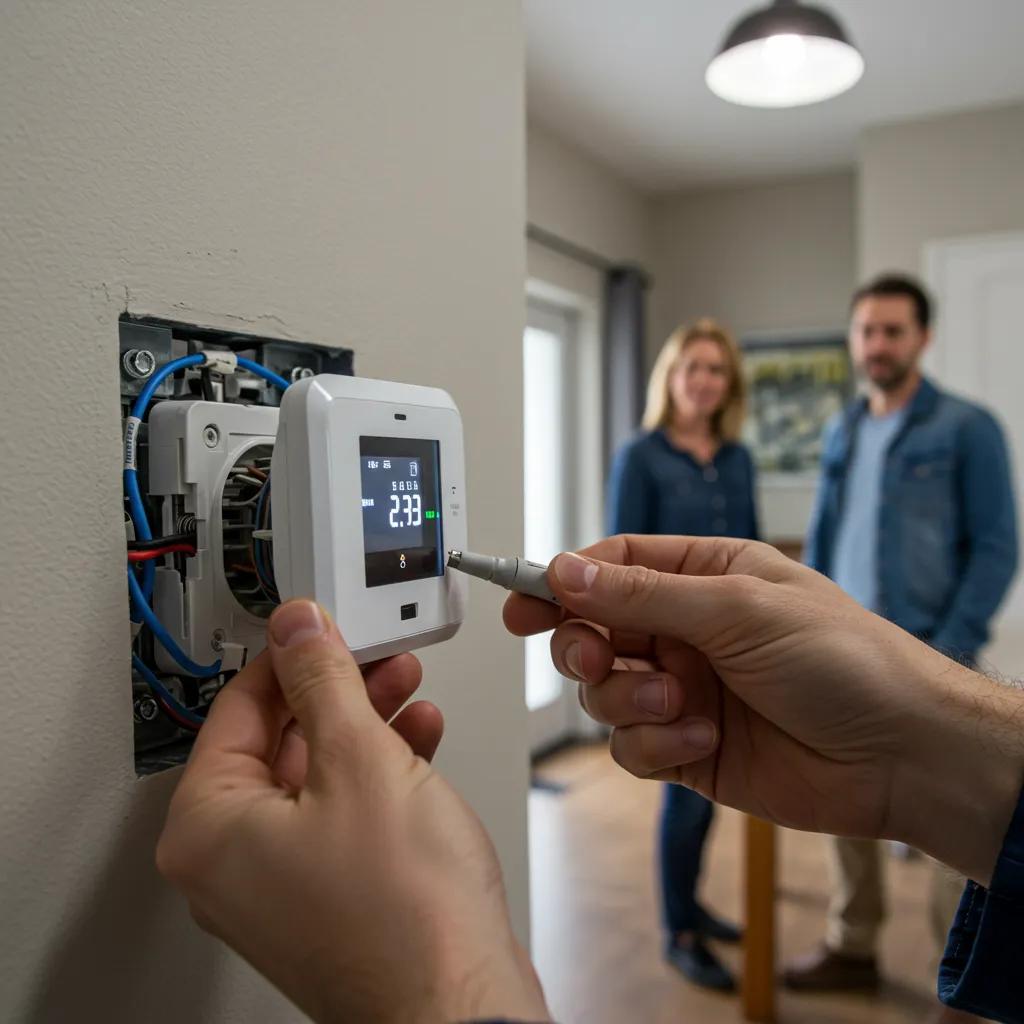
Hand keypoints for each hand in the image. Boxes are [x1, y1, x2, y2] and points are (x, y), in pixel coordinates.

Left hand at [157, 599, 548, 1023]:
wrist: (460, 1003)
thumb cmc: (405, 915)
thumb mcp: (359, 757)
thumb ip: (322, 679)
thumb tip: (298, 628)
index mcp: (209, 829)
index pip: (236, 708)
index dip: (288, 657)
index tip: (322, 626)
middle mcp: (231, 864)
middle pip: (278, 739)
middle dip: (336, 688)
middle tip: (373, 654)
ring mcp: (279, 886)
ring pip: (317, 773)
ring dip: (364, 722)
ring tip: (406, 688)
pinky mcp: (327, 896)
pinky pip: (341, 811)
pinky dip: (378, 770)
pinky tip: (418, 740)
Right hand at [504, 535, 1023, 885]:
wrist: (901, 754)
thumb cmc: (844, 659)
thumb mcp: (738, 609)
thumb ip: (643, 596)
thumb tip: (564, 571)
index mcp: (702, 577)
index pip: (610, 567)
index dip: (560, 582)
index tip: (518, 601)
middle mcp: (686, 631)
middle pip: (593, 631)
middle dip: (583, 648)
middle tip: (595, 659)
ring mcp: (684, 690)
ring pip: (604, 694)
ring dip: (629, 702)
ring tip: (681, 705)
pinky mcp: (687, 747)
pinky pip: (632, 747)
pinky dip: (656, 745)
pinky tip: (702, 740)